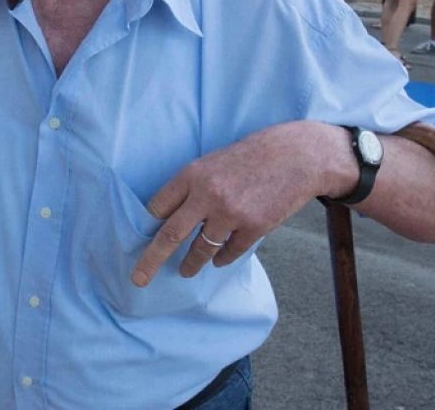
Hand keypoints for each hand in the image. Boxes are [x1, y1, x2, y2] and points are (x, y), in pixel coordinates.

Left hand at [132, 122, 342, 286]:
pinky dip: (221, 259)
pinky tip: (218, 260)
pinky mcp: (254, 227)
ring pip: (200, 250)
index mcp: (192, 174)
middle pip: (170, 235)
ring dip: (191, 264)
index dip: (148, 224)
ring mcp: (231, 213)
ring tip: (186, 271)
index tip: (142, 238)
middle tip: (139, 278)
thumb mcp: (213, 162)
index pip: (158, 206)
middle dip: (151, 260)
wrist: (295, 156)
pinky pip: (229, 253)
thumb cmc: (250, 157)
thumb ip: (193, 186)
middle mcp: (207, 195)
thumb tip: (170, 216)